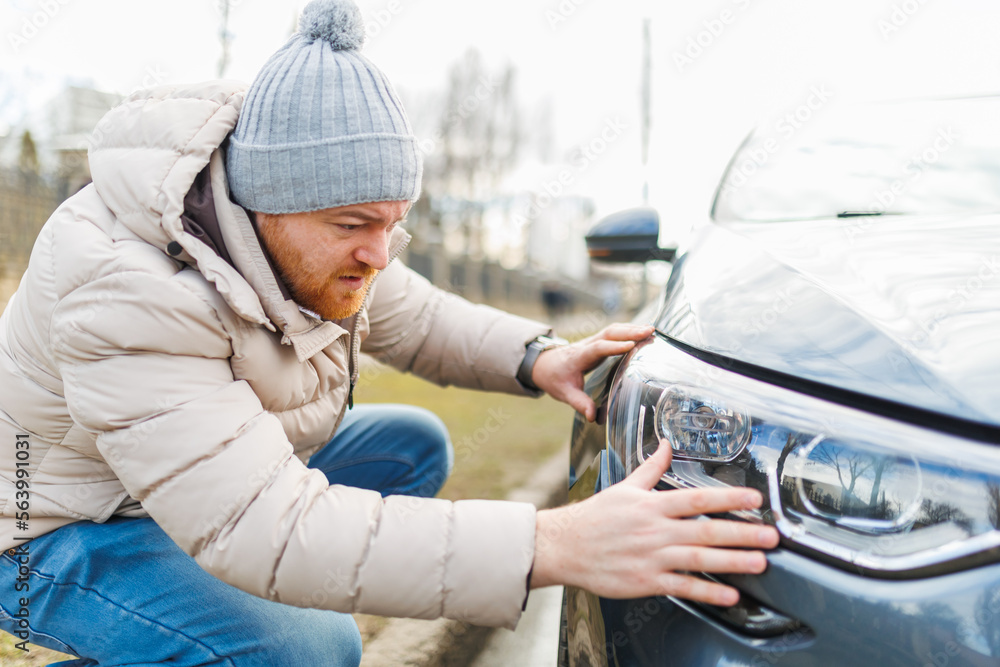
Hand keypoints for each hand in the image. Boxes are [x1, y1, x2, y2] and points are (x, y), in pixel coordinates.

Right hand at [530, 442, 779, 605]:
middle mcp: (655, 530)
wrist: (565, 546)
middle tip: (771, 536)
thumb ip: (651, 468)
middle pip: (706, 530)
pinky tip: (729, 595)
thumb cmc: (595, 517)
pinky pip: (682, 587)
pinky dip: (707, 591)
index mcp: (652, 504)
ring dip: (733, 561)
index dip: (728, 497)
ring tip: (760, 563)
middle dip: (742, 532)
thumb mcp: (625, 487)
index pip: (697, 499)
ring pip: (699, 558)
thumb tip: (665, 444)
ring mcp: (651, 557)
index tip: (754, 498)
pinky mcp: (646, 581)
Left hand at [531, 323, 653, 420]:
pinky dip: (628, 330)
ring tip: (652, 330)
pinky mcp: (597, 342)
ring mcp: (591, 341)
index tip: (631, 346)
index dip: (614, 347)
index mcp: (578, 357)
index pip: (597, 349)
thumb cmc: (555, 378)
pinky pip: (613, 333)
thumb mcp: (564, 393)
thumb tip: (593, 416)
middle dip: (629, 331)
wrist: (544, 364)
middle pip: (608, 333)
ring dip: (631, 328)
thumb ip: (579, 403)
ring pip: (612, 330)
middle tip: (649, 331)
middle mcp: (586, 345)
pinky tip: (642, 332)